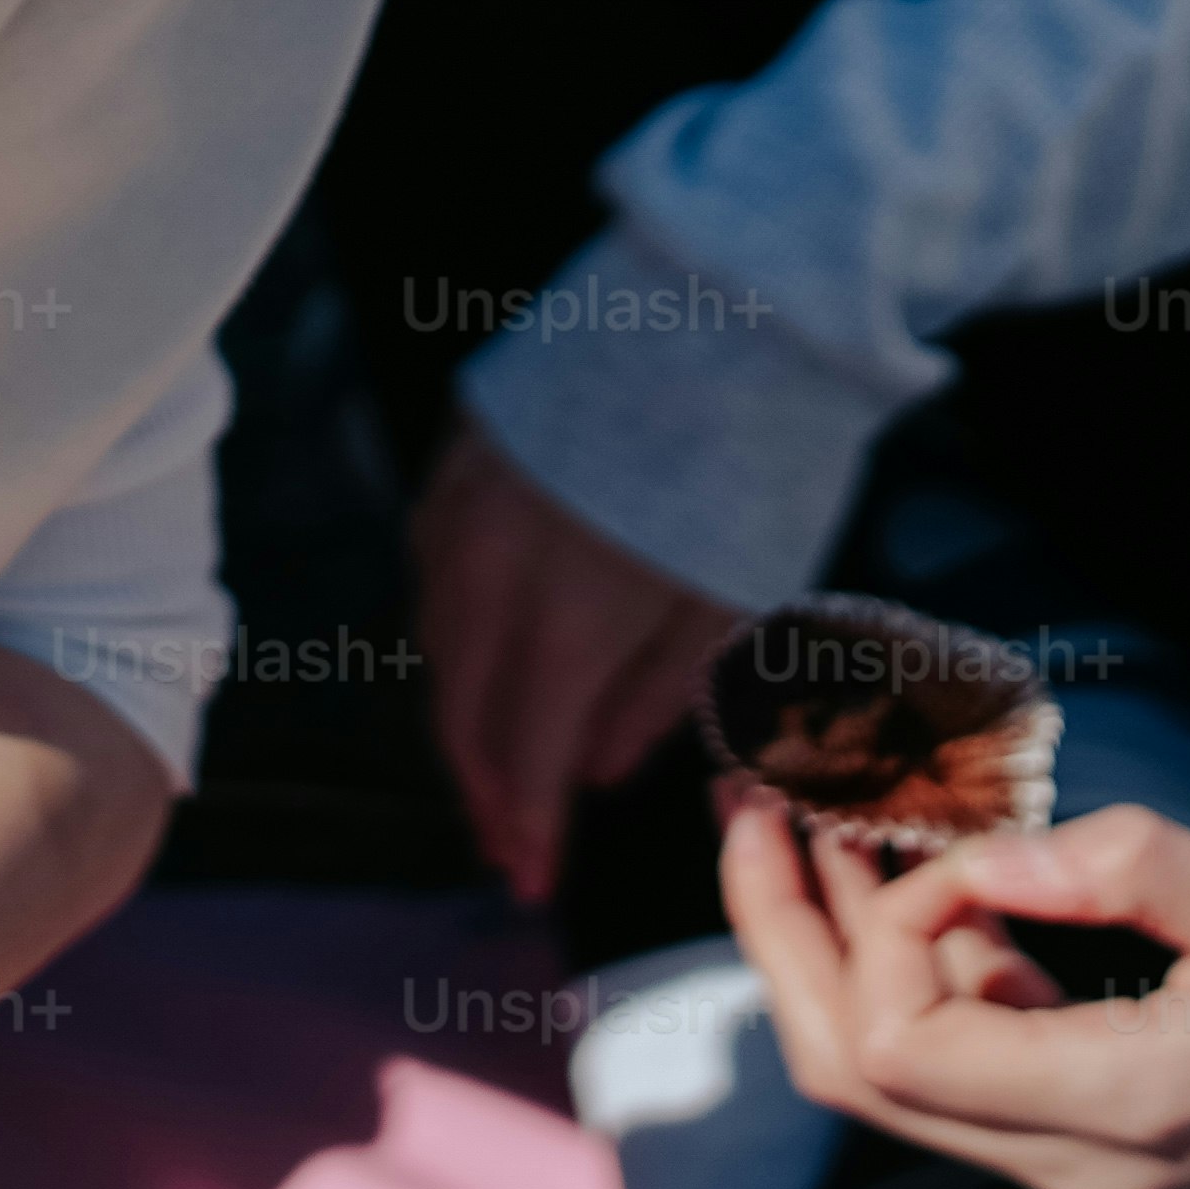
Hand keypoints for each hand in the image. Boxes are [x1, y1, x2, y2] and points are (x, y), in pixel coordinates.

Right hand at [415, 422, 733, 898]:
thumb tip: (600, 769)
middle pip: (462, 716)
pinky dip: (457, 638)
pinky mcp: (456, 469)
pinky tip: (489, 660)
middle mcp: (488, 576)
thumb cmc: (753, 458)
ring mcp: (460, 517)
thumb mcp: (730, 601)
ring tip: (503, 765)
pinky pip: (435, 578)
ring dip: (467, 720)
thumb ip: (658, 697)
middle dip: (486, 793)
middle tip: (512, 844)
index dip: (527, 827)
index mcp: (566, 621)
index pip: (524, 758)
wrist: (728, 308)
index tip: (534, 880)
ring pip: (438, 649)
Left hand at [721, 787, 1189, 1188]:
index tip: (954, 846)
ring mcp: (1061, 1164)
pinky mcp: (1071, 1142)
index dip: (888, 929)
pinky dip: (916, 972)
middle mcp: (1066, 1161)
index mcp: (1118, 1107)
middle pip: (850, 1070)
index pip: (899, 1042)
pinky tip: (914, 884)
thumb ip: (1124, 872)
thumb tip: (985, 852)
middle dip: (783, 935)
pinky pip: (953, 1063)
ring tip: (816, 824)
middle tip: (749, 812)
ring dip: (836, 945)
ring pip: (885, 1071)